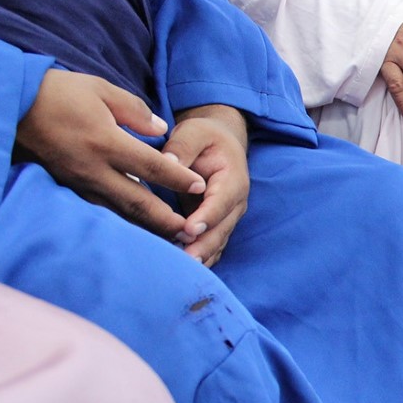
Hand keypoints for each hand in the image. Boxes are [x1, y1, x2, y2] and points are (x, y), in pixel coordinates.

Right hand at [14, 70, 204, 241]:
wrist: (14, 105)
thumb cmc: (60, 93)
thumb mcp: (101, 90)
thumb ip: (135, 111)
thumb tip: (162, 131)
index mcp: (106, 142)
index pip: (152, 166)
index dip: (178, 178)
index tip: (200, 186)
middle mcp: (94, 168)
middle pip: (139, 202)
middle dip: (167, 220)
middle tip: (191, 233)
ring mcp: (80, 182)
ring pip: (120, 213)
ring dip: (147, 228)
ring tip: (171, 239)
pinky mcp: (69, 188)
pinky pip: (101, 210)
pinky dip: (122, 221)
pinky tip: (138, 230)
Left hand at [165, 105, 249, 266]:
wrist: (219, 144)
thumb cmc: (205, 137)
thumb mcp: (194, 132)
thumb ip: (182, 146)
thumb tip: (167, 164)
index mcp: (233, 180)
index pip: (221, 202)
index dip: (207, 216)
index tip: (189, 229)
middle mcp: (234, 203)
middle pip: (221, 230)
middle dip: (203, 246)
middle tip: (184, 261)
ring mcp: (227, 218)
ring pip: (217, 242)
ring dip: (201, 257)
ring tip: (181, 270)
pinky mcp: (216, 226)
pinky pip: (210, 246)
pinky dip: (199, 258)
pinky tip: (181, 269)